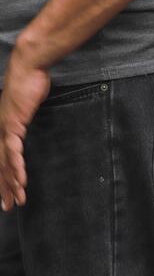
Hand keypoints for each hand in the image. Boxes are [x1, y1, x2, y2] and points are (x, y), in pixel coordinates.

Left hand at [0, 52, 49, 211]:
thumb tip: (29, 119)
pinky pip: (14, 151)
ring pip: (4, 163)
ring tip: (17, 200)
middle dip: (3, 189)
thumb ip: (26, 114)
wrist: (28, 68)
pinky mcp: (13, 124)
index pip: (0, 160)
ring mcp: (4, 128)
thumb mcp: (27, 103)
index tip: (7, 194)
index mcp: (2, 128)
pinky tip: (20, 179)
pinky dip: (16, 167)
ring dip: (11, 183)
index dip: (2, 179)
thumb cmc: (29, 83)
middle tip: (8, 207)